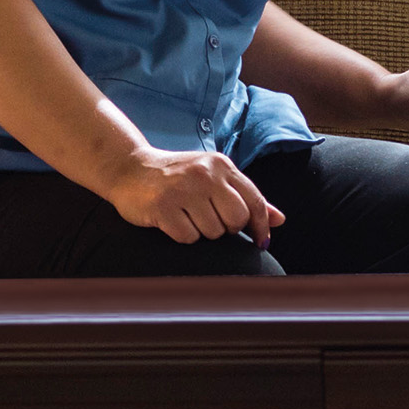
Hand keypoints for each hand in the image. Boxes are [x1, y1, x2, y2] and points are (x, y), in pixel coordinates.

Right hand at [101, 146, 282, 245]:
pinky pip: (188, 238)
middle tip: (211, 222)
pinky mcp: (162, 206)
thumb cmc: (177, 177)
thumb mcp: (213, 178)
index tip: (260, 242)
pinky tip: (173, 221)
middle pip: (236, 220)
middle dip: (227, 229)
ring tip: (188, 217)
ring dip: (202, 232)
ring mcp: (183, 189)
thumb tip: (279, 220)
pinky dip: (183, 236)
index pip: (254, 201)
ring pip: (213, 232)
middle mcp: (204, 174)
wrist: (130, 169)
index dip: (261, 226)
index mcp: (221, 165)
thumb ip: (246, 197)